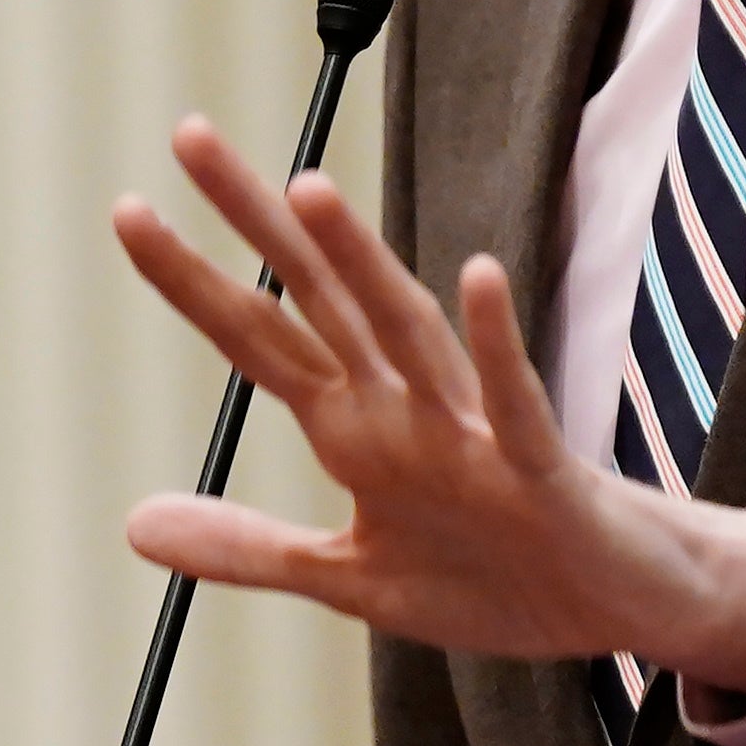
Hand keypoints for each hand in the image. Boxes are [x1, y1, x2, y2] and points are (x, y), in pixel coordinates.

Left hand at [109, 117, 745, 691]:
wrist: (617, 610)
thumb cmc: (494, 576)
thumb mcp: (350, 578)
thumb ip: (247, 548)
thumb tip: (132, 523)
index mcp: (357, 429)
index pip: (260, 338)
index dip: (193, 280)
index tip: (128, 211)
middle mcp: (408, 407)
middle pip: (320, 298)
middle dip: (258, 223)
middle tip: (190, 135)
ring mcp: (475, 432)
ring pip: (406, 331)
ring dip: (360, 262)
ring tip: (309, 191)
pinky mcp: (542, 472)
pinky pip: (516, 403)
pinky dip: (497, 345)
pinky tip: (479, 279)